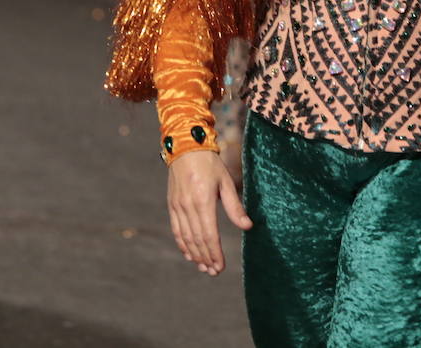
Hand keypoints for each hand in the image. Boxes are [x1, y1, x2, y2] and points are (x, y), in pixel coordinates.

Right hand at [166, 149, 251, 275]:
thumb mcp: (226, 182)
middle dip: (206, 258)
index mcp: (203, 200)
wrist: (186, 148)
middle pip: (197, 240)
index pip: (209, 235)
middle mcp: (188, 206)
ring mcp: (178, 206)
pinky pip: (176, 230)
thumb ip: (235, 207)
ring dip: (195, 255)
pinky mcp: (172, 205)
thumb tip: (248, 227)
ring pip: (185, 238)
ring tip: (204, 268)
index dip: (215, 253)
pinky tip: (190, 254)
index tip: (221, 266)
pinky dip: (182, 244)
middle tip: (214, 272)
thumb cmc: (210, 164)